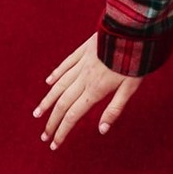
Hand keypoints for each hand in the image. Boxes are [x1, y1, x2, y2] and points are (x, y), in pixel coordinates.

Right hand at [34, 33, 141, 150]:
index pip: (73, 116)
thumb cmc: (135, 61)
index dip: (62, 131)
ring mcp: (82, 62)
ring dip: (47, 100)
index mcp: (95, 90)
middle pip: (62, 103)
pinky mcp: (84, 49)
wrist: (132, 29)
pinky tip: (49, 82)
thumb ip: (115, 109)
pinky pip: (66, 63)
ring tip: (37, 113)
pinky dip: (56, 74)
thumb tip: (101, 130)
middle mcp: (84, 78)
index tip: (54, 144)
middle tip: (43, 136)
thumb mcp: (130, 88)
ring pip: (60, 84)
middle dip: (52, 121)